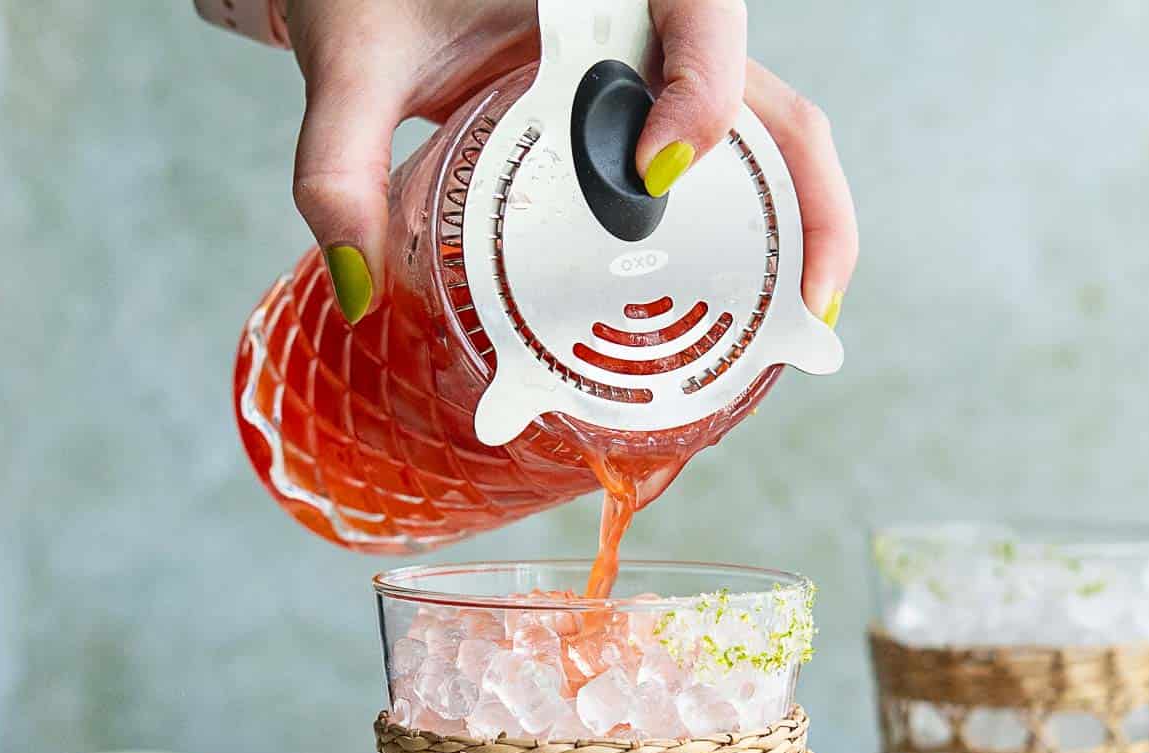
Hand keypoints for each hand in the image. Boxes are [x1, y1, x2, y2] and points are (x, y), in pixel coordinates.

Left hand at [229, 0, 857, 327]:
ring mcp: (661, 68)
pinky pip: (727, 164)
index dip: (702, 90)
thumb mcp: (348, 59)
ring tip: (800, 324)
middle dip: (812, 203)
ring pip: (769, 137)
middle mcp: (650, 16)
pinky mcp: (650, 114)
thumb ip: (336, 164)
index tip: (654, 176)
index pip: (698, 8)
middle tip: (810, 307)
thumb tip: (359, 288)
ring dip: (801, 228)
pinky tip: (745, 303)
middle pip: (770, 99)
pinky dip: (752, 232)